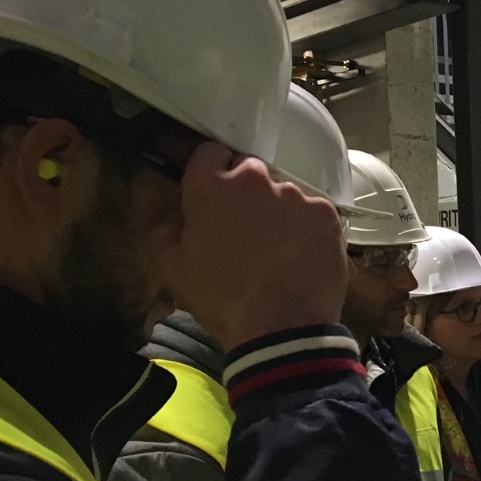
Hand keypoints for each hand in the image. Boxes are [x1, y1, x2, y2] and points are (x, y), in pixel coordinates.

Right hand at [161, 143, 347, 350]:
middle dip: (244, 192)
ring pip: (282, 192)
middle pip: (248, 170)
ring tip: (275, 247)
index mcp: (210, 185)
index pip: (209, 152)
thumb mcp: (170, 261)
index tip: (213, 196)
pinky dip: (306, 227)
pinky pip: (312, 211)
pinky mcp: (326, 213)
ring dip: (277, 210)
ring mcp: (295, 194)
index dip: (210, 174)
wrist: (281, 329)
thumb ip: (158, 213)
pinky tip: (299, 254)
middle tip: (244, 228)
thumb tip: (154, 184)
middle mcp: (254, 179)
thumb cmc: (221, 298)